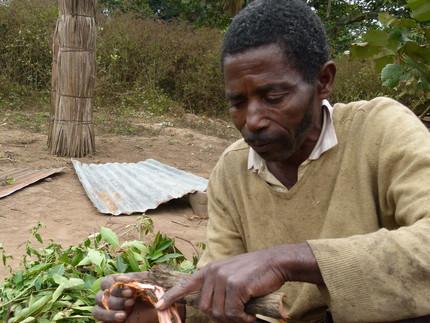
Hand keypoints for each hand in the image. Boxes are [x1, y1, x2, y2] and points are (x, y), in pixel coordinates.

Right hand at [92, 272, 158, 322]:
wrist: (159, 308)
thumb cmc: (152, 293)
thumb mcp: (148, 282)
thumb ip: (137, 278)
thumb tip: (124, 279)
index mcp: (116, 284)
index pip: (105, 282)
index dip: (114, 286)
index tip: (130, 290)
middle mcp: (110, 296)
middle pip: (99, 297)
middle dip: (116, 300)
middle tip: (131, 302)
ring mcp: (108, 310)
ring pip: (96, 311)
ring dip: (109, 313)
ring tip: (124, 315)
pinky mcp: (110, 321)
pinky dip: (105, 321)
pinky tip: (120, 320)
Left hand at [157, 242, 321, 322]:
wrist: (275, 262)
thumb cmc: (256, 273)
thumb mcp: (232, 275)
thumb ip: (219, 288)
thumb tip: (211, 310)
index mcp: (210, 270)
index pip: (186, 283)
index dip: (172, 296)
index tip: (159, 305)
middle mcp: (213, 272)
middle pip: (205, 307)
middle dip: (219, 317)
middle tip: (236, 316)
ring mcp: (223, 278)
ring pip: (218, 312)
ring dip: (233, 319)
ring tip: (246, 314)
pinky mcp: (235, 285)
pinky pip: (232, 313)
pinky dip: (242, 319)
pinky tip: (251, 314)